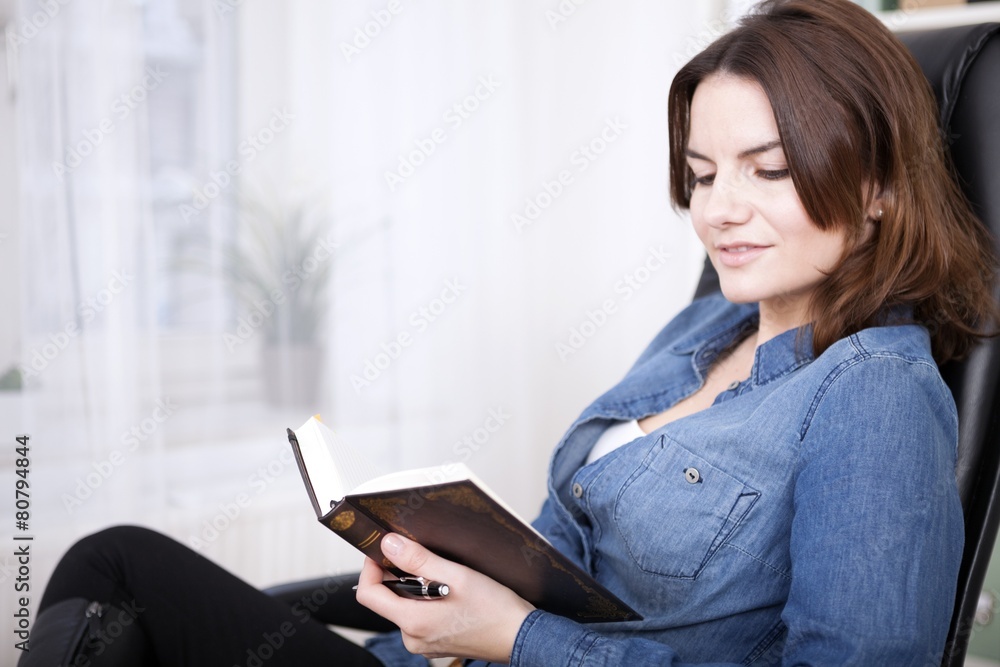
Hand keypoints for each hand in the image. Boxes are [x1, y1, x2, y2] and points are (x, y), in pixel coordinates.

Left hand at [355, 533, 535, 662]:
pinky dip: (427, 599)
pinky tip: (450, 592)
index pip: (368, 594)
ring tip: (445, 577)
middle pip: (387, 599)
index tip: (384, 550)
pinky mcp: (434, 643)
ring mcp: (423, 643)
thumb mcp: (458, 576)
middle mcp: (413, 638)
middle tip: (425, 558)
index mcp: (413, 622)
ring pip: (404, 606)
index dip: (370, 567)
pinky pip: (419, 616)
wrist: (521, 636)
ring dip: (416, 586)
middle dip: (400, 574)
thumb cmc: (495, 609)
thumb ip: (419, 559)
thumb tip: (389, 545)